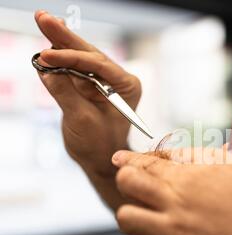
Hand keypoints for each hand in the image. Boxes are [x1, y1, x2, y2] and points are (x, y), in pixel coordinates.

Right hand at [34, 11, 141, 176]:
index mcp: (127, 86)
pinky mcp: (88, 84)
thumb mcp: (81, 120)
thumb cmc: (99, 144)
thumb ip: (65, 93)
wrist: (99, 158)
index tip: (47, 55)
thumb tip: (46, 69)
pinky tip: (49, 38)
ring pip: (80, 56)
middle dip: (66, 38)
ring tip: (44, 21)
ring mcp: (103, 80)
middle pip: (89, 53)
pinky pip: (72, 66)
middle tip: (44, 18)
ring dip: (60, 41)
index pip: (99, 64)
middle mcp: (117, 79)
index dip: (71, 57)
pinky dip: (58, 55)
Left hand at [111, 147, 231, 234]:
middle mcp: (184, 184)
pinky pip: (133, 223)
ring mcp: (174, 213)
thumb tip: (228, 149)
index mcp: (206, 162)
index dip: (151, 157)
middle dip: (130, 168)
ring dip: (129, 195)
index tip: (143, 159)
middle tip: (130, 172)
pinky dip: (135, 220)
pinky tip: (147, 223)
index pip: (161, 153)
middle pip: (135, 168)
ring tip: (139, 201)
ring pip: (126, 194)